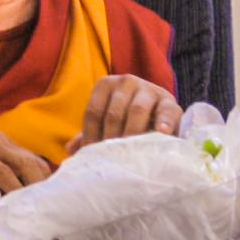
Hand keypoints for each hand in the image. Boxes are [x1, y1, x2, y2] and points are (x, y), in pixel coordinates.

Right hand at [0, 111, 50, 209]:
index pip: (30, 164)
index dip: (40, 186)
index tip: (44, 210)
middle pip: (35, 165)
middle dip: (44, 190)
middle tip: (47, 216)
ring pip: (23, 166)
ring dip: (33, 191)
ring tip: (38, 215)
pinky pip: (0, 172)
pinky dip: (11, 189)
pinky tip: (13, 207)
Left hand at [66, 74, 180, 154]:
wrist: (159, 114)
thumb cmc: (126, 120)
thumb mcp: (106, 123)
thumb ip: (89, 133)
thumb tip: (70, 149)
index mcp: (105, 85)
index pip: (93, 111)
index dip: (90, 134)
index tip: (92, 154)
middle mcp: (126, 81)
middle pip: (113, 112)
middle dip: (111, 136)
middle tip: (111, 157)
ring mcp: (149, 89)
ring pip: (137, 109)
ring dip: (132, 132)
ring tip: (130, 151)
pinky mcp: (169, 101)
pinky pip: (166, 110)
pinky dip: (163, 121)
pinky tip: (160, 133)